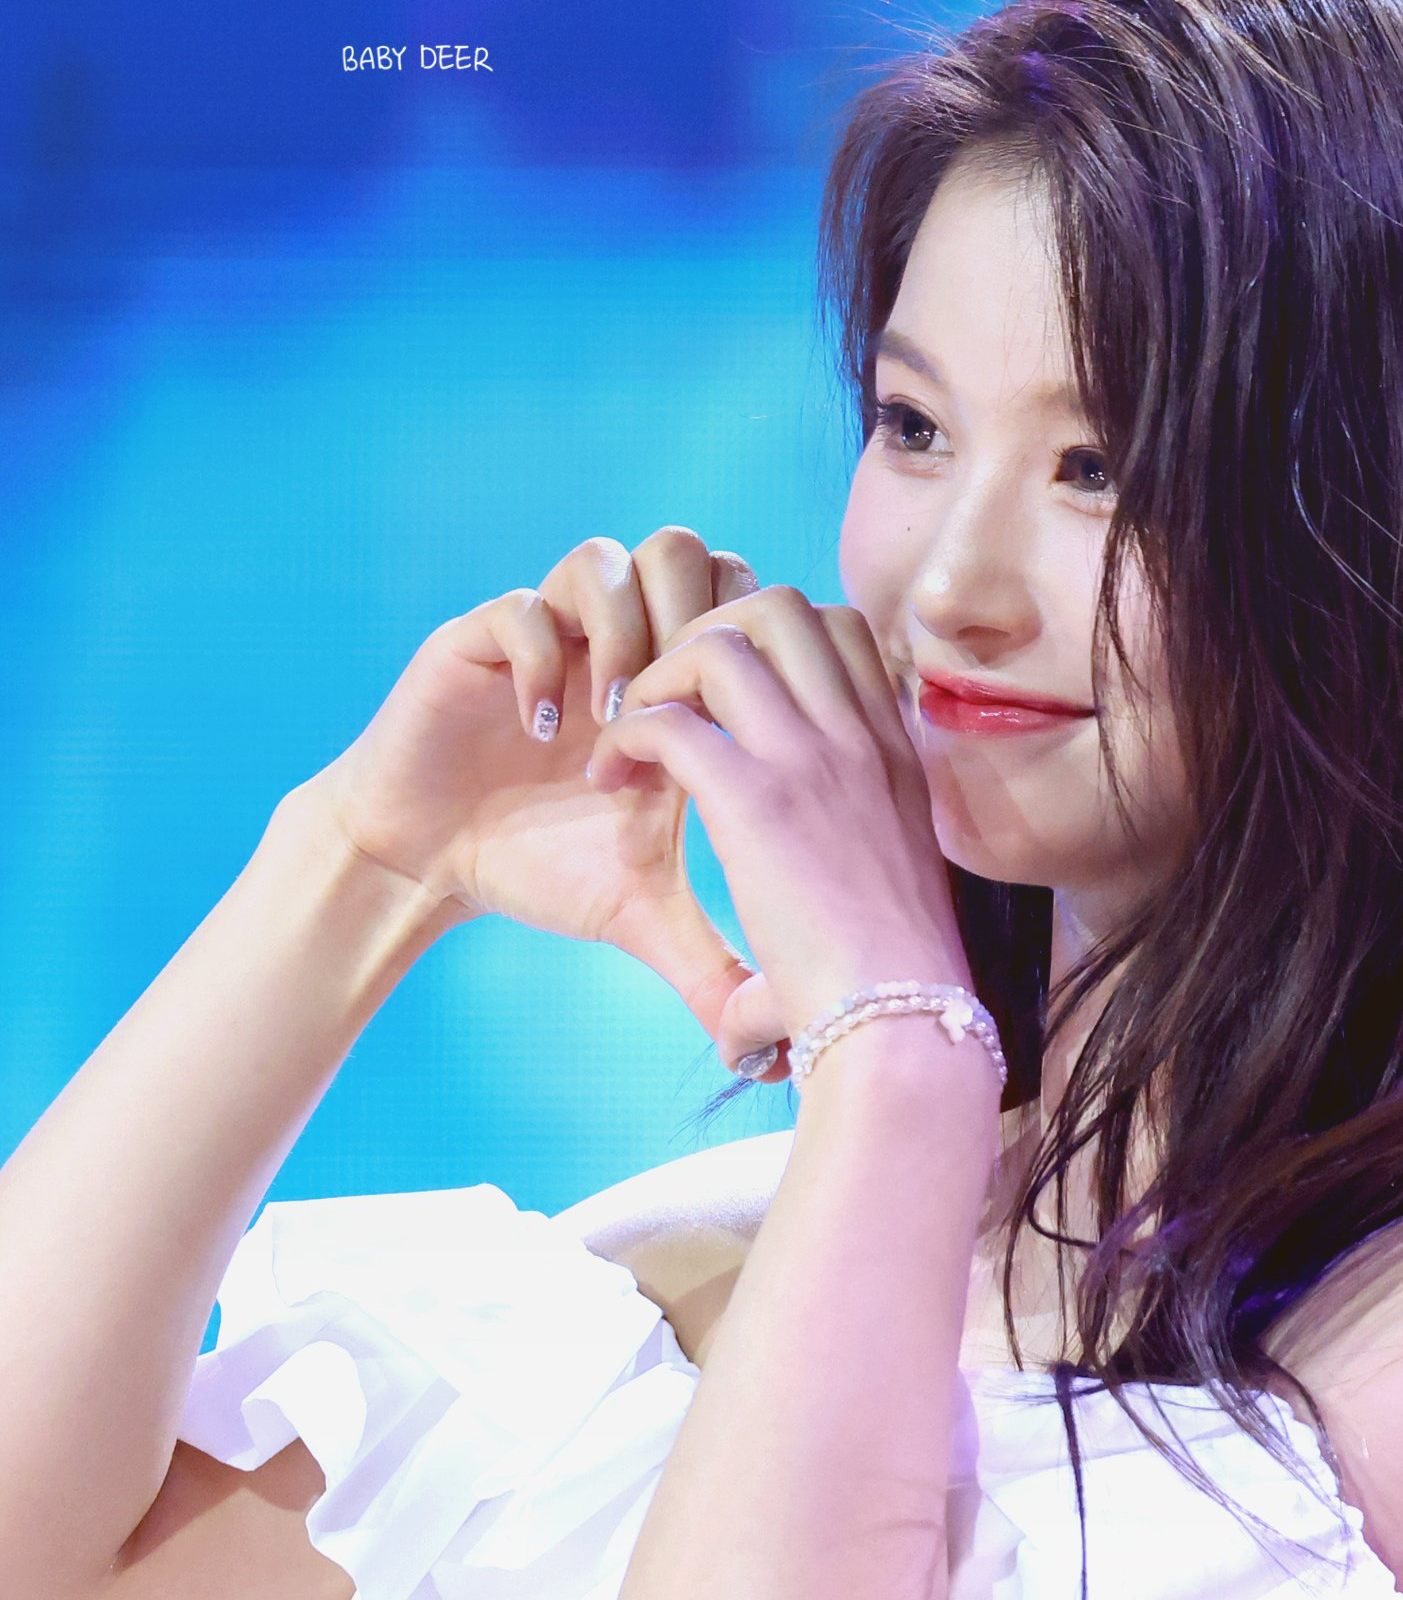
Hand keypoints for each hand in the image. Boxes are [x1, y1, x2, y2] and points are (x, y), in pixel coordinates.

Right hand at [302, 529, 766, 1034]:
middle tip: (683, 712)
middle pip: (690, 554)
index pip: (743, 608)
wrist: (430, 861)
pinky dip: (545, 662)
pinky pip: (524, 606)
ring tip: (615, 718)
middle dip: (693, 623)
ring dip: (623, 635)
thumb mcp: (643, 915)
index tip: (734, 746)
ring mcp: (551, 635)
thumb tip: (774, 1046)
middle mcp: (615, 644)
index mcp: (673, 686)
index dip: (751, 656)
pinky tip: (545, 731)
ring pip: (610, 559)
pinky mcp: (481, 639)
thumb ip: (713, 958)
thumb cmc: (540, 871)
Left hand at [585, 590, 968, 1075]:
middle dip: (707, 636)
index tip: (727, 709)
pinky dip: (625, 739)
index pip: (840, 629)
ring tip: (631, 744)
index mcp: (894, 757)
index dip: (770, 645)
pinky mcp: (755, 799)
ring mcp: (811, 760)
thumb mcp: (879, 916)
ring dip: (658, 680)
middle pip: (778, 605)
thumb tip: (752, 1033)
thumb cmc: (893, 997)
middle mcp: (859, 740)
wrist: (902, 1028)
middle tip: (668, 706)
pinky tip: (612, 784)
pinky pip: (668, 720)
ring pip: (719, 642)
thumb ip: (828, 913)